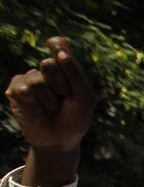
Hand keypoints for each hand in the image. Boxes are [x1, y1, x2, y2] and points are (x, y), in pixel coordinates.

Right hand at [5, 37, 95, 152]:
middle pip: (49, 63)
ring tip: (51, 109)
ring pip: (36, 80)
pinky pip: (22, 90)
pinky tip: (37, 111)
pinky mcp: (16, 91)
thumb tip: (61, 52)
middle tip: (64, 98)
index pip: (58, 46)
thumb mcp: (83, 98)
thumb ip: (75, 74)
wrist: (59, 141)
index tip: (56, 46)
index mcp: (65, 69)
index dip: (57, 45)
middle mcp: (46, 71)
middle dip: (60, 84)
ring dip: (49, 100)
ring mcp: (30, 80)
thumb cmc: (75, 119)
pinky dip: (33, 104)